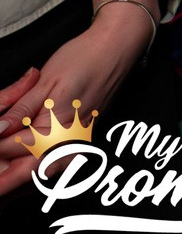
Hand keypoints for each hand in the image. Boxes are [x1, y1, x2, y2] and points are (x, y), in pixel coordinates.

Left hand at [0, 3, 153, 182]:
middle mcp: (69, 137)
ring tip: (8, 186)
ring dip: (26, 178)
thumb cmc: (84, 58)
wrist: (118, 47)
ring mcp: (79, 137)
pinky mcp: (84, 132)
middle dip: (10, 181)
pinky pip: (62, 161)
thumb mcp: (44, 81)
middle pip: (31, 172)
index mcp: (55, 124)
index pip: (15, 152)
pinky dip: (44, 169)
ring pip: (48, 171)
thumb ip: (20, 109)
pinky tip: (34, 167)